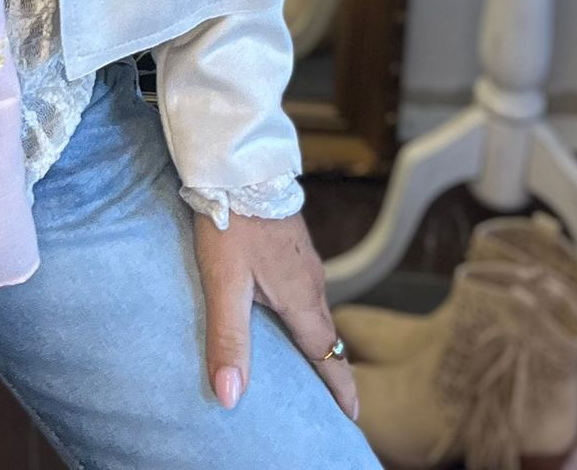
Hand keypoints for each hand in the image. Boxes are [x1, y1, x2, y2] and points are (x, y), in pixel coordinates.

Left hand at [192, 209, 358, 420]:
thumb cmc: (232, 220)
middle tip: (331, 394)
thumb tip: (230, 397)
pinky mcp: (291, 241)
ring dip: (315, 334)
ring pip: (315, 306)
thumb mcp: (224, 283)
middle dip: (330, 364)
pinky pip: (303, 285)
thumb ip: (228, 339)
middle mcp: (311, 280)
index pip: (328, 353)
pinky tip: (281, 304)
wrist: (239, 162)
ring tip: (306, 355)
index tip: (352, 414)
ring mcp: (304, 258)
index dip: (339, 386)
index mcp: (301, 299)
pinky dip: (301, 307)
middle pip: (325, 333)